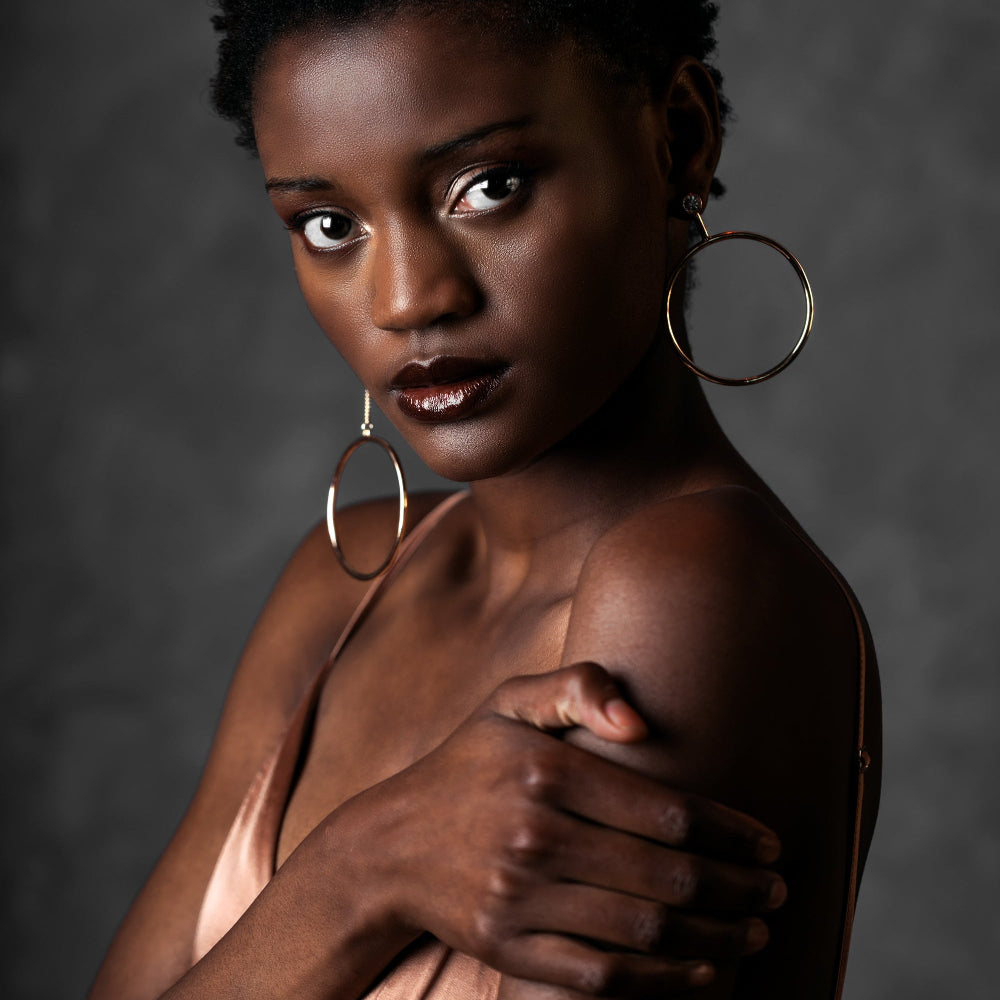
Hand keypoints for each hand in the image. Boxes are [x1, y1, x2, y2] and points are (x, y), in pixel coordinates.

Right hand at [357, 663, 784, 996]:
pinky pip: (602, 976)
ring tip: (756, 930)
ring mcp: (519, 900)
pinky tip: (702, 971)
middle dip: (737, 887)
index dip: (731, 831)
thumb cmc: (467, 764)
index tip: (770, 842)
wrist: (390, 845)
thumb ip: (576, 687)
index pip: (665, 809)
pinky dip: (663, 981)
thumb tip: (642, 720)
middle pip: (665, 876)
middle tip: (776, 890)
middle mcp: (534, 837)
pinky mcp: (509, 949)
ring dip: (715, 936)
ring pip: (643, 932)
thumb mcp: (508, 702)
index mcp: (545, 771)